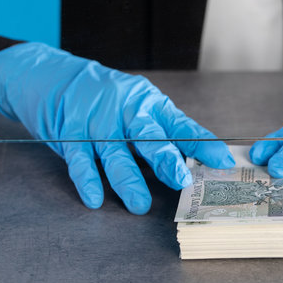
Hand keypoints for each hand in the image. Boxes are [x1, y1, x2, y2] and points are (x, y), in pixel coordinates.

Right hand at [0, 43, 234, 213]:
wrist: (59, 78)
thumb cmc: (110, 99)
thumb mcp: (141, 107)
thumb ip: (164, 132)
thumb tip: (194, 163)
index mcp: (150, 104)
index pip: (181, 125)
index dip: (203, 145)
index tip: (223, 162)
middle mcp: (127, 110)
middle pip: (148, 135)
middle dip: (165, 158)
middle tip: (180, 180)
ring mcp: (97, 122)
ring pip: (115, 153)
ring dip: (128, 180)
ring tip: (139, 204)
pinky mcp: (71, 133)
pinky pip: (80, 160)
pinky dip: (88, 180)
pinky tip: (95, 199)